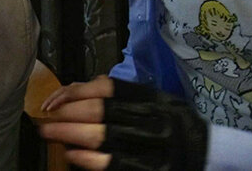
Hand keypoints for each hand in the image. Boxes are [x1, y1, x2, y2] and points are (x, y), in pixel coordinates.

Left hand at [38, 76, 208, 170]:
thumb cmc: (174, 124)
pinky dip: (86, 159)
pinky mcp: (146, 170)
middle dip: (64, 114)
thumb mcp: (154, 100)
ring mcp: (150, 147)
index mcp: (150, 99)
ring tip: (48, 133)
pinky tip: (71, 155)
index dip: (74, 92)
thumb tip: (73, 93)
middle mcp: (150, 119)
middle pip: (97, 111)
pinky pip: (109, 164)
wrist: (209, 154)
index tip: (53, 100)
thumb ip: (120, 95)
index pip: (105, 88)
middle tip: (42, 118)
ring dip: (67, 134)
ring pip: (99, 136)